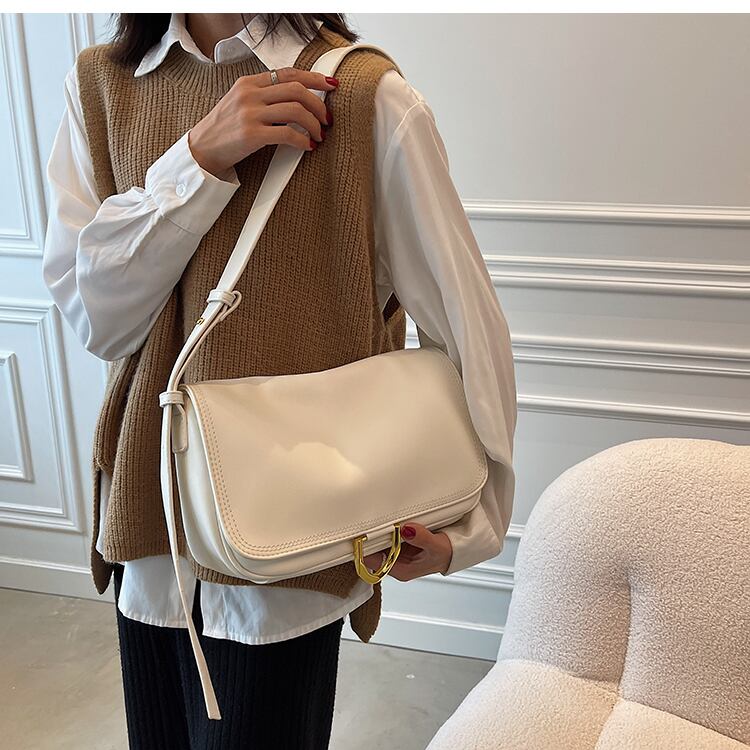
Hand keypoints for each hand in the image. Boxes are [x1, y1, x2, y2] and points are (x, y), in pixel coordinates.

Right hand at [187, 67, 337, 176]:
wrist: (203, 149)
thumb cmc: (225, 129)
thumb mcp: (241, 102)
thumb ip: (265, 95)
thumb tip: (298, 97)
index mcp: (249, 83)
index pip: (288, 73)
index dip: (314, 78)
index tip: (330, 85)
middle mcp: (250, 94)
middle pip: (297, 90)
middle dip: (319, 105)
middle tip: (327, 118)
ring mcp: (250, 114)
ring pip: (296, 110)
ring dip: (314, 124)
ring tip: (319, 135)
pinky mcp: (252, 135)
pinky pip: (288, 134)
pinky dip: (303, 141)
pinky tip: (308, 146)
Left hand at [362, 522, 452, 581]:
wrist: (454, 551)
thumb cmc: (446, 554)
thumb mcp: (436, 546)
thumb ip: (421, 538)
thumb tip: (407, 529)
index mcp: (401, 570)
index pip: (374, 563)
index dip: (366, 550)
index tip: (363, 536)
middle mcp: (396, 564)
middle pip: (373, 551)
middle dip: (370, 538)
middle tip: (368, 522)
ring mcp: (397, 554)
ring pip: (379, 543)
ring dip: (378, 532)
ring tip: (377, 519)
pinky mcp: (400, 544)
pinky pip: (387, 536)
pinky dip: (386, 529)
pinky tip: (388, 520)